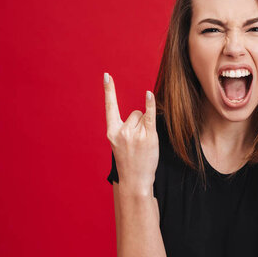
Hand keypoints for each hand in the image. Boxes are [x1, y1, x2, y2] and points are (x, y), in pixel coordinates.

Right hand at [104, 73, 158, 197]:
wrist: (135, 180)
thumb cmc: (130, 162)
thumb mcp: (120, 144)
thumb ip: (124, 128)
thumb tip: (139, 112)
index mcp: (112, 132)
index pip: (110, 107)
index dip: (108, 90)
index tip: (107, 76)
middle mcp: (122, 131)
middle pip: (134, 113)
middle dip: (138, 123)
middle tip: (138, 143)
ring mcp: (134, 134)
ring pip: (144, 117)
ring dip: (146, 126)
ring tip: (144, 145)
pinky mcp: (148, 136)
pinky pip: (149, 116)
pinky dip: (150, 105)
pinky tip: (149, 95)